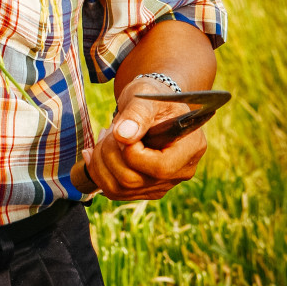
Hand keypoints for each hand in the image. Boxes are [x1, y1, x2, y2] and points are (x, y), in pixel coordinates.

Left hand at [81, 82, 206, 201]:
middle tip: (108, 130)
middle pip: (134, 180)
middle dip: (109, 154)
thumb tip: (123, 135)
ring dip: (100, 162)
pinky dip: (98, 172)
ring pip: (119, 189)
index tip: (122, 130)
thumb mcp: (145, 94)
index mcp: (191, 147)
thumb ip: (137, 113)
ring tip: (104, 137)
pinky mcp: (144, 189)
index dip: (132, 153)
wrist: (150, 106)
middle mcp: (181, 171)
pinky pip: (114, 191)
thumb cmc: (152, 96)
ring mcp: (163, 184)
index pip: (160, 167)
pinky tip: (95, 152)